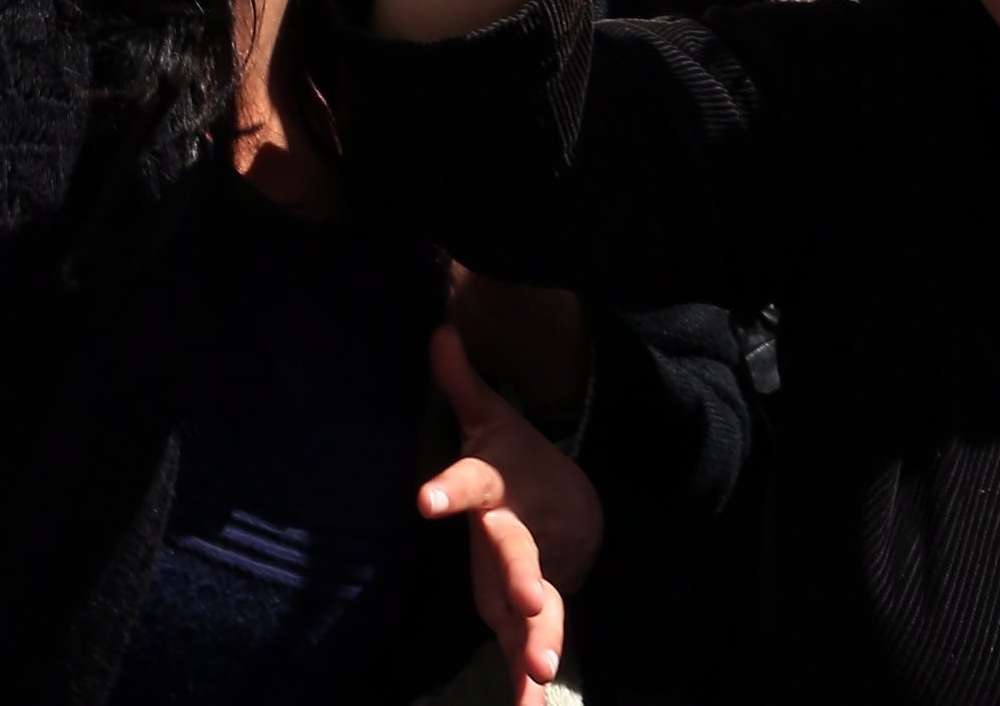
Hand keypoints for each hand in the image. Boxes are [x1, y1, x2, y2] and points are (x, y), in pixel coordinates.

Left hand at [418, 326, 596, 704]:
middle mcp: (521, 534)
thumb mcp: (489, 424)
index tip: (424, 500)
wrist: (575, 508)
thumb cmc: (516, 463)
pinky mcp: (533, 613)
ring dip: (541, 643)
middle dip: (526, 579)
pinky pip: (531, 650)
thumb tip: (439, 329)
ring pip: (540, 612)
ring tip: (542, 676)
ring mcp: (534, 576)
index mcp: (498, 488)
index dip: (448, 489)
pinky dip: (530, 684)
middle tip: (531, 602)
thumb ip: (462, 384)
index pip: (470, 482)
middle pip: (521, 555)